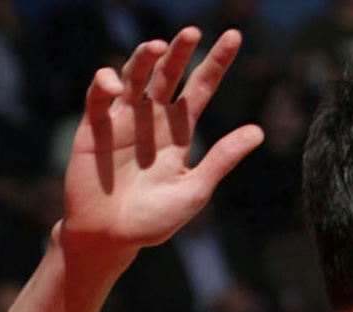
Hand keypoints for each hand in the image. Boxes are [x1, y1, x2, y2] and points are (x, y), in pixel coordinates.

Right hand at [61, 28, 264, 260]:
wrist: (110, 239)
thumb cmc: (154, 221)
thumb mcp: (194, 190)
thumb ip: (221, 159)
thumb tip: (257, 131)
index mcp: (179, 132)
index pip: (200, 88)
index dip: (216, 62)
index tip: (234, 36)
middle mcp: (152, 119)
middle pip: (168, 75)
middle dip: (180, 52)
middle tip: (193, 32)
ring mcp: (123, 120)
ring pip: (134, 76)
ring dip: (144, 59)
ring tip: (157, 47)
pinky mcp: (95, 128)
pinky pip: (98, 96)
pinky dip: (106, 84)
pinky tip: (117, 86)